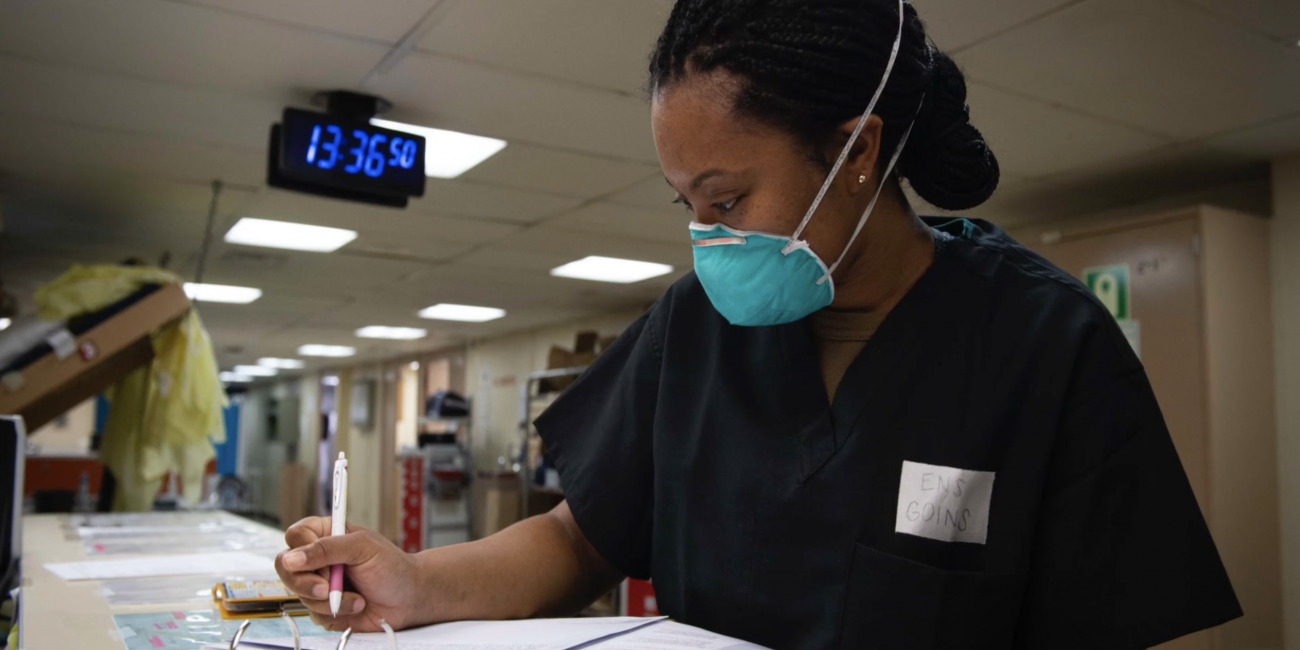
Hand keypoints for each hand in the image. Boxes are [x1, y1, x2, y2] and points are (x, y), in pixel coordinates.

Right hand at [275, 518, 419, 632]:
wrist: (409, 598)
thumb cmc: (392, 566)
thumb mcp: (363, 547)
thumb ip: (327, 549)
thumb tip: (291, 558)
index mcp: (326, 535)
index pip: (295, 536)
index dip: (301, 549)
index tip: (320, 561)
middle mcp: (318, 560)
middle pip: (286, 568)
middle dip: (307, 582)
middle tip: (327, 586)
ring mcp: (318, 584)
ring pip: (299, 594)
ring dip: (331, 599)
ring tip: (357, 596)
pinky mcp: (322, 608)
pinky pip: (313, 614)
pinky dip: (337, 611)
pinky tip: (357, 605)